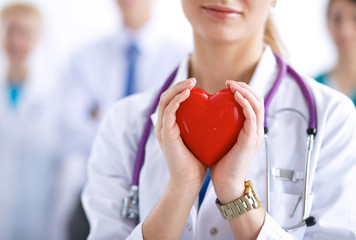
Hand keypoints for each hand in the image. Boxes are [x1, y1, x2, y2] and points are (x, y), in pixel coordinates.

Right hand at [154, 78, 206, 189]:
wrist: (189, 181)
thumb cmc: (196, 162)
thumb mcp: (199, 138)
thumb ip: (200, 126)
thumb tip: (215, 115)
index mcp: (169, 126)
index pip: (171, 101)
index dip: (180, 90)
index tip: (195, 84)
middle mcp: (163, 126)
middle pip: (165, 97)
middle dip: (178, 86)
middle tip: (193, 80)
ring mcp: (162, 129)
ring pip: (165, 100)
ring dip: (178, 89)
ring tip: (191, 83)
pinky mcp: (165, 134)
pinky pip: (169, 111)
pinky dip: (178, 100)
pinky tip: (189, 94)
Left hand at [210, 81, 264, 202]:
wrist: (225, 182)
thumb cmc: (219, 161)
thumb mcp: (219, 138)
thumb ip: (217, 125)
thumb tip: (204, 113)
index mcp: (249, 129)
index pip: (252, 102)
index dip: (243, 90)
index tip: (227, 84)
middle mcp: (255, 129)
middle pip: (258, 100)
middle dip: (245, 87)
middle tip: (230, 82)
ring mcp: (255, 134)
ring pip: (258, 104)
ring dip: (246, 91)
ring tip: (232, 85)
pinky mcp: (251, 139)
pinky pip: (252, 116)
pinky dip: (245, 103)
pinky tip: (235, 95)